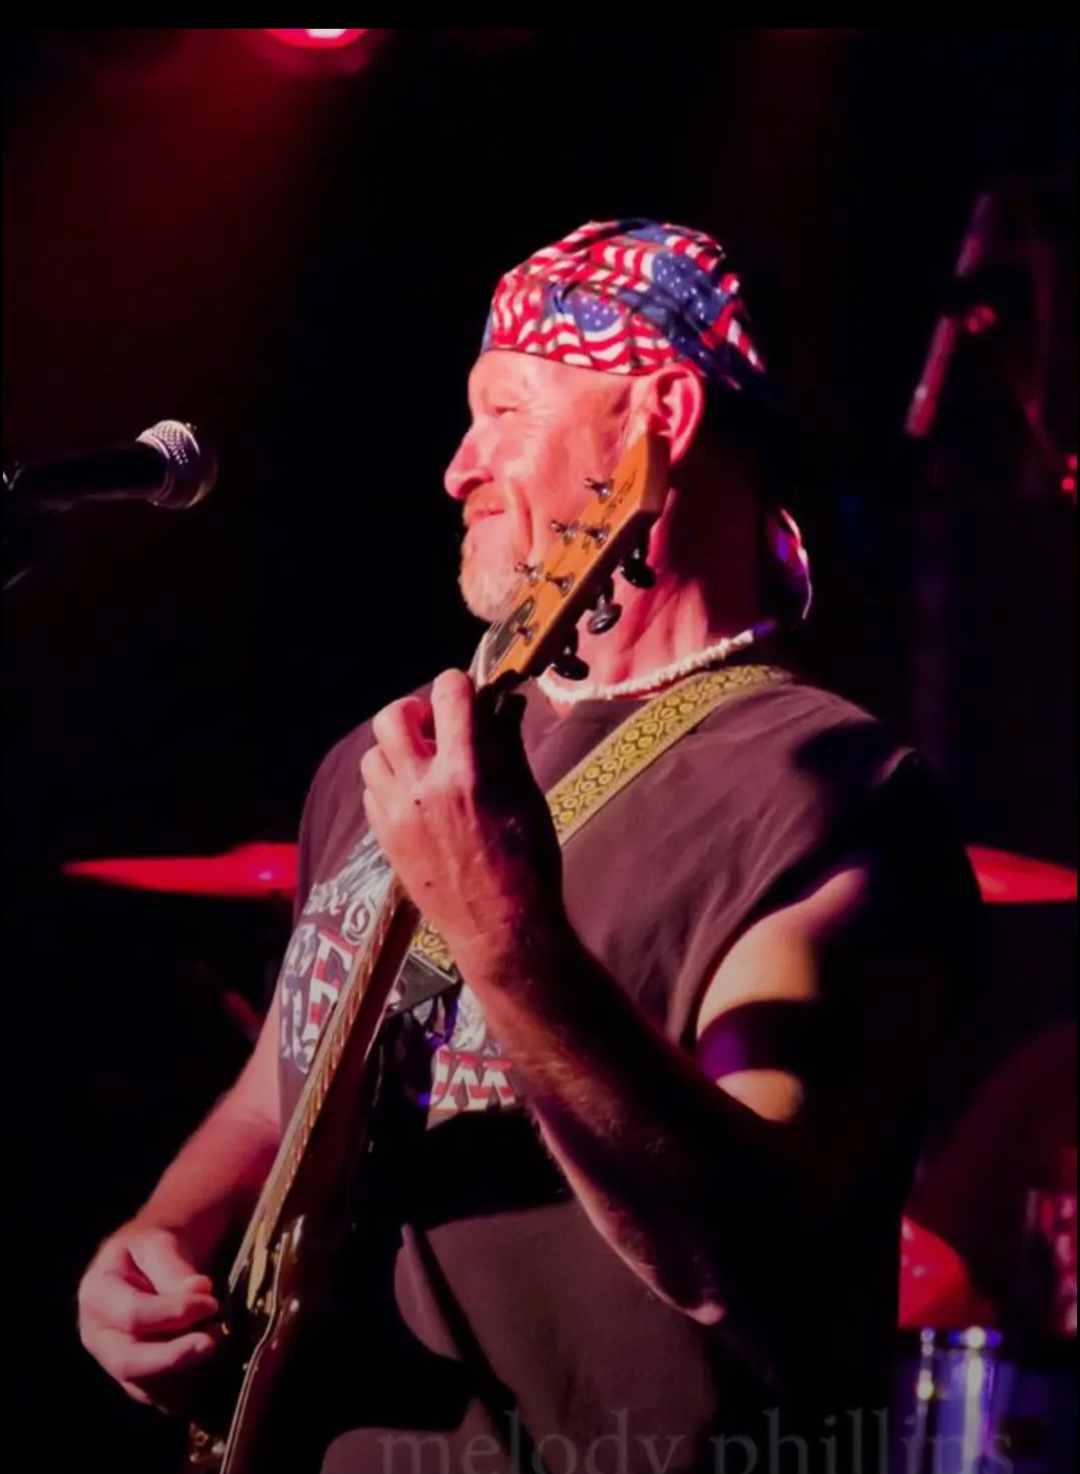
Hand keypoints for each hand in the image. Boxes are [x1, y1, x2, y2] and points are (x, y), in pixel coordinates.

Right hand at [77, 1224, 219, 1409]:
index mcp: (97, 1294)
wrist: (153, 1260)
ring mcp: (114, 1360)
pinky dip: (184, 1390)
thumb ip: (174, 1269)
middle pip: (128, 1361)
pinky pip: (158, 1396)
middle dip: (172, 1357)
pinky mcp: (137, 1379)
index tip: (211, 1302)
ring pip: (144, 1386)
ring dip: (182, 1374)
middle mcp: (98, 1334)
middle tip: (212, 1343)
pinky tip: (209, 1371)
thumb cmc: (154, 1246)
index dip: (173, 1313)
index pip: (132, 1315)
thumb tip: (198, 1291)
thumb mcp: (160, 1241)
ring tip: (216, 1349)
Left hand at [360, 670, 563, 972]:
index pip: (449, 695)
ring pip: (373, 754)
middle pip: (393, 716)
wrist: (501, 928)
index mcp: (466, 772)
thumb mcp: (527, 797)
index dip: (460, 685)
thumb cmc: (528, 864)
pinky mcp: (385, 838)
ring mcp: (397, 814)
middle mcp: (422, 788)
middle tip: (438, 726)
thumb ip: (507, 746)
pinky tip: (416, 795)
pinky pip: (372, 791)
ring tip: (425, 763)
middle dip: (417, 710)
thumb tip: (503, 705)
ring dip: (398, 748)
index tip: (469, 692)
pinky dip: (390, 782)